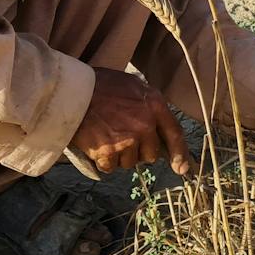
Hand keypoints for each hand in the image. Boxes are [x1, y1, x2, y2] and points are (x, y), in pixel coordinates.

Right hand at [71, 68, 192, 175]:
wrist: (72, 92)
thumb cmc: (100, 85)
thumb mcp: (132, 85)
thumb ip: (148, 104)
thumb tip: (156, 124)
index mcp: (154, 105)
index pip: (174, 133)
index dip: (179, 153)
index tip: (182, 168)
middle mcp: (145, 124)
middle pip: (150, 154)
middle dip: (139, 151)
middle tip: (121, 136)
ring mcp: (128, 140)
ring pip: (130, 163)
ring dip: (119, 156)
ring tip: (106, 136)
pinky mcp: (109, 153)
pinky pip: (111, 167)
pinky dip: (103, 161)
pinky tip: (96, 144)